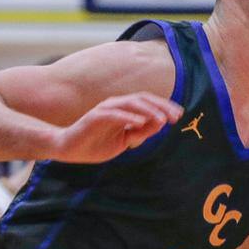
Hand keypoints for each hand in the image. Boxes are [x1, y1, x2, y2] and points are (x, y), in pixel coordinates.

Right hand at [49, 93, 182, 163]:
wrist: (69, 149)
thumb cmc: (96, 144)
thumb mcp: (125, 141)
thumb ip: (141, 132)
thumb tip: (160, 123)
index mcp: (124, 109)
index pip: (147, 103)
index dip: (164, 107)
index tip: (179, 115)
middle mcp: (116, 105)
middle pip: (142, 99)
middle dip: (161, 106)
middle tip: (176, 116)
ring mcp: (105, 109)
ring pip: (131, 103)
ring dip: (148, 110)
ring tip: (162, 120)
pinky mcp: (95, 117)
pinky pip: (115, 115)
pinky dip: (129, 117)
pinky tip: (141, 122)